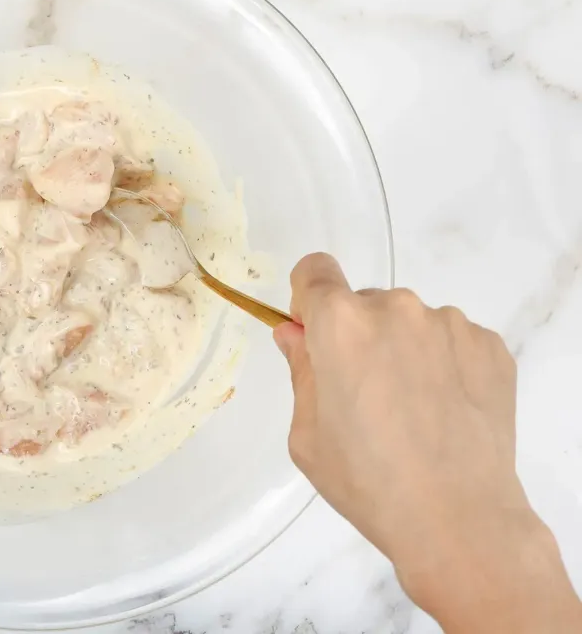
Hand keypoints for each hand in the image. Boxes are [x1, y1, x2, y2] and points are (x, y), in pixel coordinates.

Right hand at [274, 253, 581, 632]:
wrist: (458, 517)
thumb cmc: (367, 480)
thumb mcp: (308, 434)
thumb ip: (301, 372)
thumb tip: (296, 336)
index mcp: (341, 325)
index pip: (315, 271)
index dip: (309, 301)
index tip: (315, 338)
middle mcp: (397, 309)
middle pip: (364, 303)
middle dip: (358, 336)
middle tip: (365, 395)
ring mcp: (450, 325)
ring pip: (411, 323)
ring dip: (404, 350)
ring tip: (413, 411)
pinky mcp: (490, 346)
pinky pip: (452, 341)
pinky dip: (444, 366)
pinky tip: (444, 413)